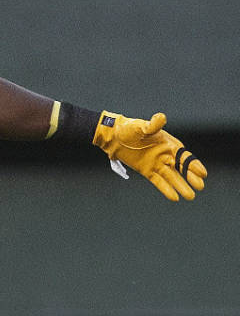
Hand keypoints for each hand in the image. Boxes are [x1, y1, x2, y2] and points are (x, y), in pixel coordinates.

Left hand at [92, 112, 206, 200]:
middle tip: (200, 187)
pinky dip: (166, 189)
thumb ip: (153, 125)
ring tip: (190, 196)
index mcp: (169, 144)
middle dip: (191, 177)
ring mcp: (156, 164)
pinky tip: (174, 198)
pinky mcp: (147, 171)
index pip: (184, 156)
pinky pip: (158, 182)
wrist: (114, 137)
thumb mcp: (142, 127)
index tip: (202, 174)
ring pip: (171, 177)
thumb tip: (161, 117)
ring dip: (180, 186)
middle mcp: (165, 155)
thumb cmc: (130, 129)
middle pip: (181, 168)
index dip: (193, 165)